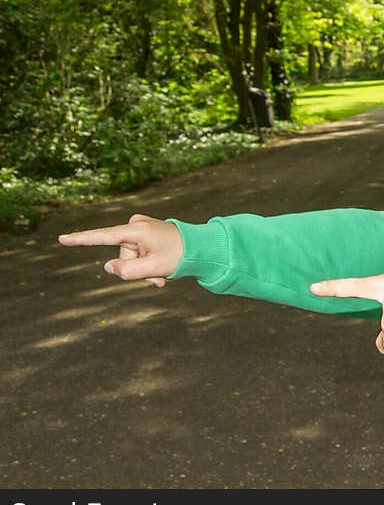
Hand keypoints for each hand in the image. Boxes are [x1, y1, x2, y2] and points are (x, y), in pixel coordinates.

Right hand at [57, 214, 182, 286]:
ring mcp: (140, 228)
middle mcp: (136, 225)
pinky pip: (138, 253)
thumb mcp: (152, 269)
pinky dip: (148, 264)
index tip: (61, 239)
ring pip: (131, 257)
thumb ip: (127, 271)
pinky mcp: (145, 233)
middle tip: (159, 278)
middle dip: (137, 270)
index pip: (103, 237)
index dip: (81, 240)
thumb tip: (108, 266)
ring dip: (145, 270)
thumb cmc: (179, 256)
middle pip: (122, 256)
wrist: (202, 247)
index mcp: (136, 231)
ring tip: (164, 274)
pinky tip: (162, 269)